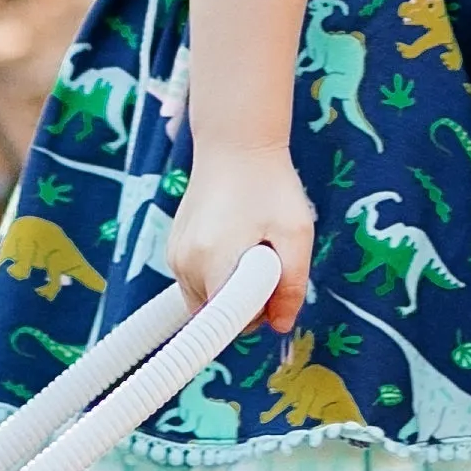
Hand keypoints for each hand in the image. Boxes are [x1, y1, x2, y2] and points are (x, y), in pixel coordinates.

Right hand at [167, 148, 314, 332]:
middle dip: (248, 300)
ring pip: (207, 301)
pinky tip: (235, 242)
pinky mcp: (173, 250)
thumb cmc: (270, 185)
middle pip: (219, 315)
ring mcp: (174, 258)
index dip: (260, 312)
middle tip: (269, 257)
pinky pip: (197, 283)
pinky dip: (218, 275)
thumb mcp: (296, 233)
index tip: (275, 284)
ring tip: (252, 246)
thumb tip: (280, 325)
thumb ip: (291, 285)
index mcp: (212, 263)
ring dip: (232, 288)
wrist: (234, 145)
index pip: (232, 323)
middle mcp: (184, 265)